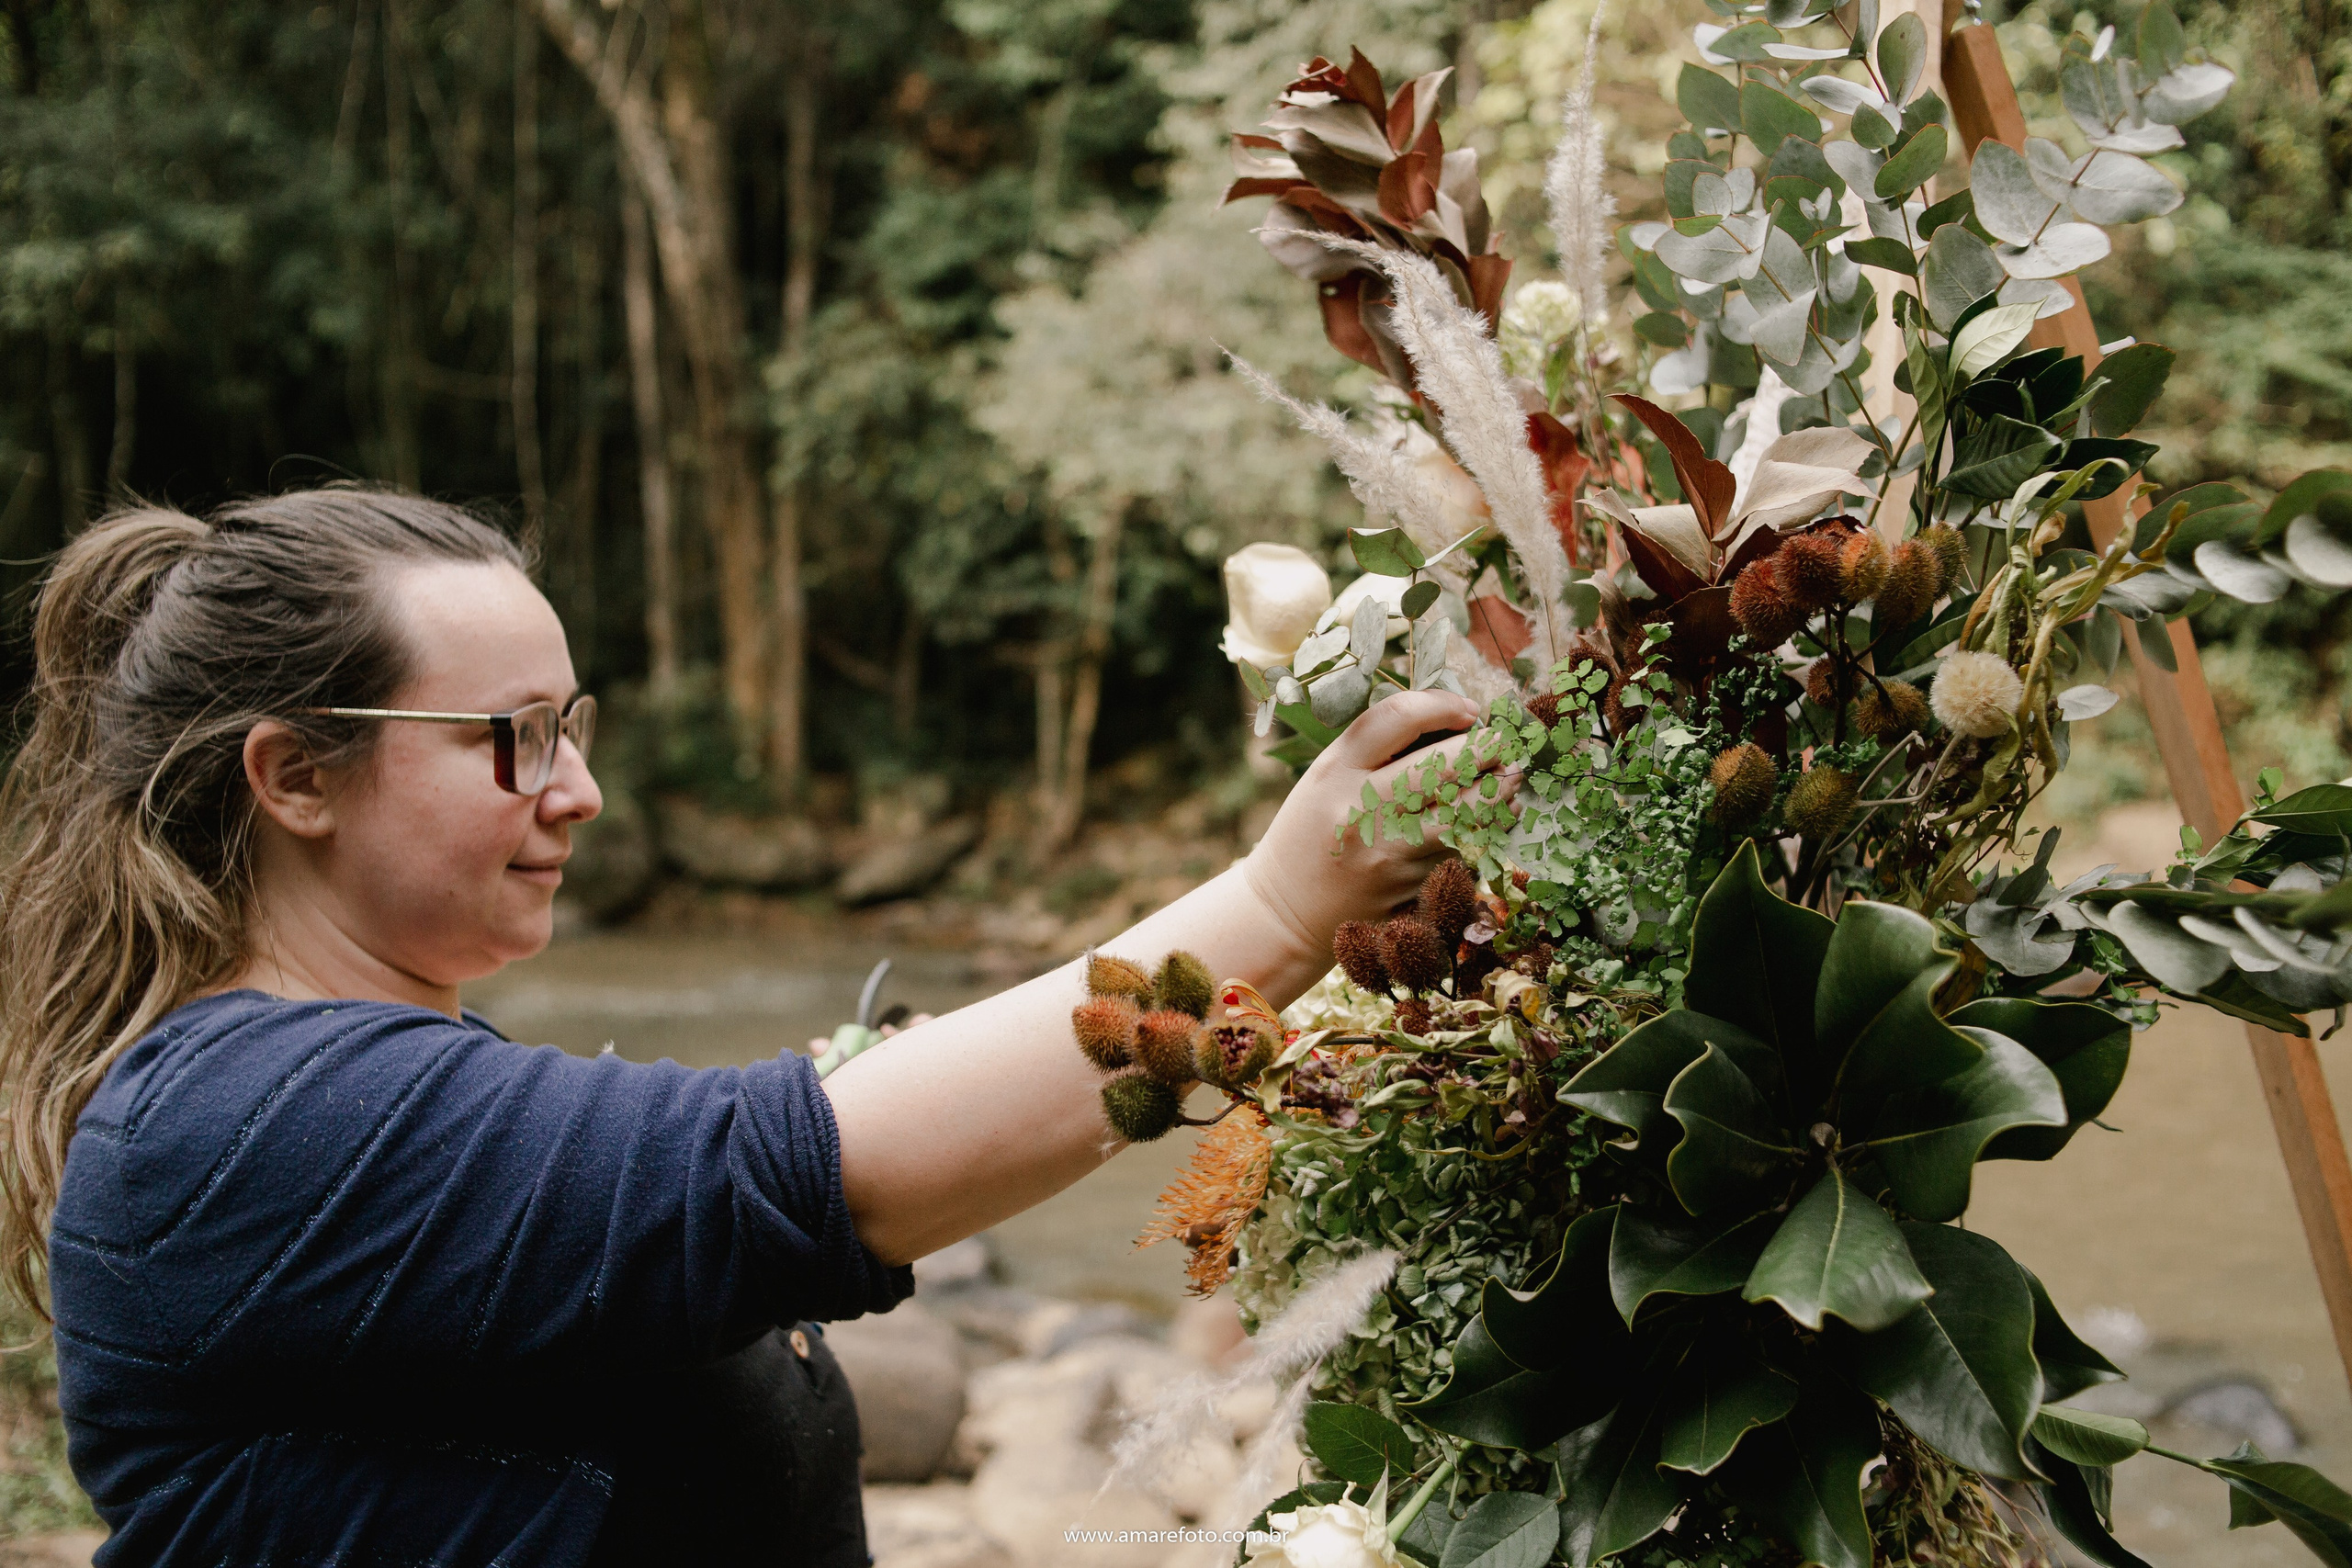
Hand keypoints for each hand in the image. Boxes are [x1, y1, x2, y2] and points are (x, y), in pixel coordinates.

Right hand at [1242, 689, 1492, 956]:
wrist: (1288, 911)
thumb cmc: (1314, 832)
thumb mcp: (1326, 779)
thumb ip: (1376, 750)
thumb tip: (1452, 724)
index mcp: (1335, 772)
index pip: (1397, 719)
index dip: (1443, 705)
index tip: (1468, 710)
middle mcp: (1361, 810)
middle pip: (1441, 764)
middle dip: (1487, 746)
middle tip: (1507, 739)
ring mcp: (1388, 852)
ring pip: (1464, 812)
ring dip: (1499, 792)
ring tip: (1511, 777)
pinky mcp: (1409, 884)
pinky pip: (1459, 848)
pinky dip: (1481, 830)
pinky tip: (1491, 818)